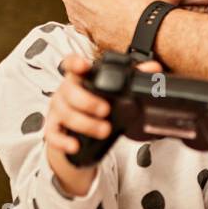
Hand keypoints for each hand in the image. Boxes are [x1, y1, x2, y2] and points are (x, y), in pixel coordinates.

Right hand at [43, 56, 163, 195]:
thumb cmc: (97, 104)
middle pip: (69, 91)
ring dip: (84, 123)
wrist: (80, 132)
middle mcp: (65, 91)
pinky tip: (76, 145)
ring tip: (104, 130)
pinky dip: (64, 141)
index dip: (75, 63)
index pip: (71, 64)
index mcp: (79, 77)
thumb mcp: (113, 91)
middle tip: (106, 110)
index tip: (84, 66)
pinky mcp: (53, 129)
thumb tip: (154, 67)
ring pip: (64, 113)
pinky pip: (53, 135)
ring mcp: (57, 110)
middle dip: (87, 101)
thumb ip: (134, 77)